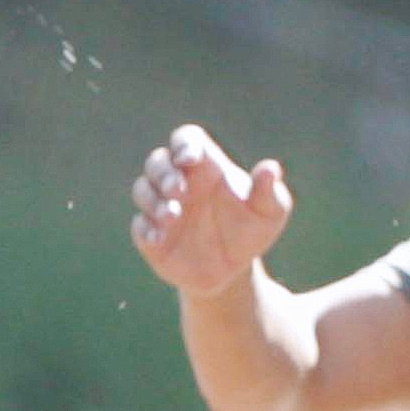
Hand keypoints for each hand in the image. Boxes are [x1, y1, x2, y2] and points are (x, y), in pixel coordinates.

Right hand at [131, 124, 292, 297]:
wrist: (234, 270)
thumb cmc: (251, 230)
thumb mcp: (270, 212)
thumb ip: (269, 191)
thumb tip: (270, 168)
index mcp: (205, 167)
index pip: (186, 140)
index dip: (184, 144)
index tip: (189, 159)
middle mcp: (179, 181)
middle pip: (158, 161)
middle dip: (163, 173)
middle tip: (178, 190)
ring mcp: (162, 207)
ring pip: (143, 190)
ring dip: (153, 200)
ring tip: (173, 216)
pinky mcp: (151, 234)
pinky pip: (139, 225)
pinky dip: (146, 229)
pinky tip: (158, 238)